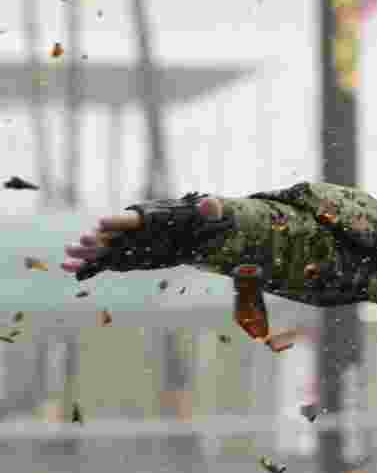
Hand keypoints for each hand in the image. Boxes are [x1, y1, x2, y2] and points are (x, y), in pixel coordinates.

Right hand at [61, 196, 224, 277]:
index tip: (103, 222)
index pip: (132, 218)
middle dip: (98, 238)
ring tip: (67, 255)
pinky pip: (107, 262)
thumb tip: (212, 203)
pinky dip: (90, 266)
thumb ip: (209, 209)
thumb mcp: (209, 213)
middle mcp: (136, 230)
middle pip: (113, 234)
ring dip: (88, 252)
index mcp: (150, 217)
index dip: (118, 221)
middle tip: (82, 241)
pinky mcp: (129, 256)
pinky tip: (69, 268)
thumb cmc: (200, 218)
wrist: (195, 229)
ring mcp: (130, 244)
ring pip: (106, 248)